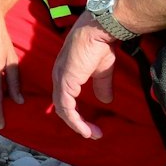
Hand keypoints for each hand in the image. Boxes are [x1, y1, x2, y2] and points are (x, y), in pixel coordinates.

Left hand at [52, 21, 119, 139]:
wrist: (99, 31)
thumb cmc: (100, 45)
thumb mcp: (102, 71)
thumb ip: (101, 85)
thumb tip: (105, 101)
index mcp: (65, 73)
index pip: (65, 98)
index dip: (76, 113)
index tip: (90, 124)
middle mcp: (59, 77)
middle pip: (62, 106)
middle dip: (77, 122)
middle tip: (92, 133)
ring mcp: (60, 80)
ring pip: (63, 110)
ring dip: (78, 125)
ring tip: (91, 134)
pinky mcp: (66, 82)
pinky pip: (67, 108)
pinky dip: (75, 121)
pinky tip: (86, 129)